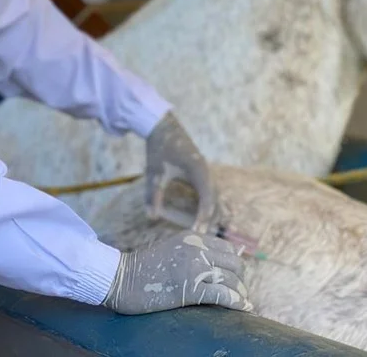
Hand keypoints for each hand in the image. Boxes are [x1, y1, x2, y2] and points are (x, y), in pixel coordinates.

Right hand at [103, 232, 250, 314]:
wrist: (121, 278)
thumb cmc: (143, 267)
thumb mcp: (170, 248)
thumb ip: (192, 250)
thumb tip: (216, 263)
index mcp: (192, 238)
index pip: (227, 248)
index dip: (235, 264)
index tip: (236, 276)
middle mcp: (196, 249)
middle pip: (234, 263)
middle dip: (240, 279)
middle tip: (239, 292)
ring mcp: (194, 268)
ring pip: (231, 279)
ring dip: (241, 293)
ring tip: (243, 302)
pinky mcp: (190, 289)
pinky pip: (223, 295)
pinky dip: (237, 302)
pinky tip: (244, 308)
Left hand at [144, 112, 214, 231]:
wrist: (163, 127)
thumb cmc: (160, 148)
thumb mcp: (155, 172)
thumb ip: (153, 194)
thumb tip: (151, 216)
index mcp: (199, 170)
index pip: (207, 199)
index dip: (203, 217)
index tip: (197, 233)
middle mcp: (206, 173)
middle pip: (215, 201)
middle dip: (210, 221)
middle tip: (202, 240)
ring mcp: (205, 173)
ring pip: (214, 199)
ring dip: (210, 216)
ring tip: (203, 234)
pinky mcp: (201, 174)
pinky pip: (209, 194)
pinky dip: (207, 208)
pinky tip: (199, 220)